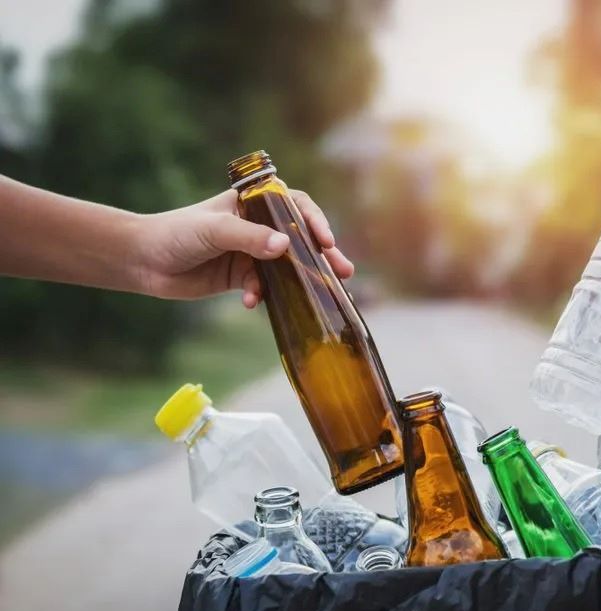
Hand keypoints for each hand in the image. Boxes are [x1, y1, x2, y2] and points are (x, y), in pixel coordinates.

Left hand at [135, 188, 353, 307]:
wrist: (142, 261)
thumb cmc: (175, 233)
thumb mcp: (214, 230)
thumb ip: (249, 238)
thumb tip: (285, 248)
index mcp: (251, 203)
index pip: (293, 205)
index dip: (313, 220)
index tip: (325, 240)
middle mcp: (256, 225)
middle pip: (298, 237)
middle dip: (322, 255)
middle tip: (343, 271)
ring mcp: (251, 252)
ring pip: (287, 265)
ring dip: (303, 279)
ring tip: (323, 294)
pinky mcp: (242, 276)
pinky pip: (266, 286)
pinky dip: (264, 295)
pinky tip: (253, 303)